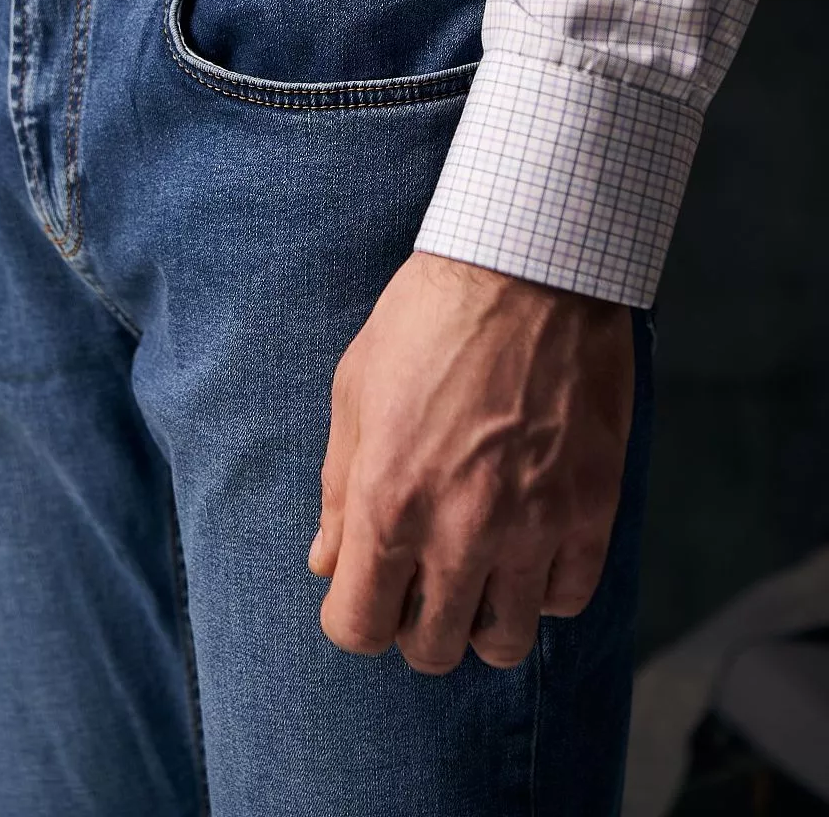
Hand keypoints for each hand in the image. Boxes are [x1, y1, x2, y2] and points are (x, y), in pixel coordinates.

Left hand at [309, 251, 633, 672]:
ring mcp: (532, 526)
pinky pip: (566, 599)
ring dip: (481, 617)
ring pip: (504, 641)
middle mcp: (459, 530)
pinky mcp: (590, 511)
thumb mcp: (356, 388)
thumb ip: (338, 486)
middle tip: (421, 579)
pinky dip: (542, 588)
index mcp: (387, 500)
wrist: (527, 267)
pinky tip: (528, 546)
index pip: (358, 626)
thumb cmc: (429, 318)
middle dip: (415, 624)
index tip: (363, 593)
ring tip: (477, 570)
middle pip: (431, 649)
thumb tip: (326, 560)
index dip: (353, 618)